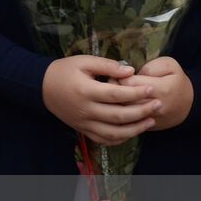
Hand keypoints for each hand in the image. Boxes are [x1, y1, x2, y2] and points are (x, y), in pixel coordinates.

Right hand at [42, 56, 161, 145]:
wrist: (42, 88)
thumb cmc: (64, 71)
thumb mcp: (84, 61)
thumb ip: (107, 65)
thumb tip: (130, 71)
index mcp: (86, 91)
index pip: (116, 95)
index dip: (136, 93)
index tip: (152, 88)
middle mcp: (86, 110)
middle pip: (118, 116)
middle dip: (141, 111)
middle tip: (158, 104)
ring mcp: (84, 123)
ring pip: (114, 132)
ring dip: (135, 129)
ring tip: (151, 121)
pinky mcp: (83, 130)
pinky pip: (104, 139)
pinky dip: (120, 138)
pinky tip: (133, 131)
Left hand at [117, 57, 193, 130]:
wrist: (189, 105)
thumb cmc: (177, 82)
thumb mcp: (169, 65)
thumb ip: (151, 66)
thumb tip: (133, 74)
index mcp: (161, 89)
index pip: (129, 83)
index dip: (118, 77)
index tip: (115, 73)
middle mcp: (154, 107)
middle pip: (123, 99)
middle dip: (112, 90)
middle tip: (110, 82)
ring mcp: (150, 120)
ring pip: (122, 113)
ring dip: (114, 102)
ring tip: (113, 92)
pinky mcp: (146, 128)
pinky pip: (127, 123)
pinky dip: (119, 114)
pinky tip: (118, 105)